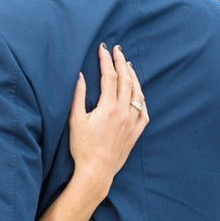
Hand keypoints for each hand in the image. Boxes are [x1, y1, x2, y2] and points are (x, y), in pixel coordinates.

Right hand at [68, 44, 148, 192]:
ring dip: (133, 77)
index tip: (103, 48)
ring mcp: (133, 123)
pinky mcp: (136, 132)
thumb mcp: (75, 120)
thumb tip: (80, 75)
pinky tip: (138, 93)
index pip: (110, 77)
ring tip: (128, 65)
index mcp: (109, 108)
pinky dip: (141, 98)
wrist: (96, 171)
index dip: (106, 60)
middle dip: (121, 62)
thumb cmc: (82, 147)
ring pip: (138, 94)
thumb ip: (77, 96)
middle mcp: (124, 113)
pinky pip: (144, 111)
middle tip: (117, 49)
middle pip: (126, 81)